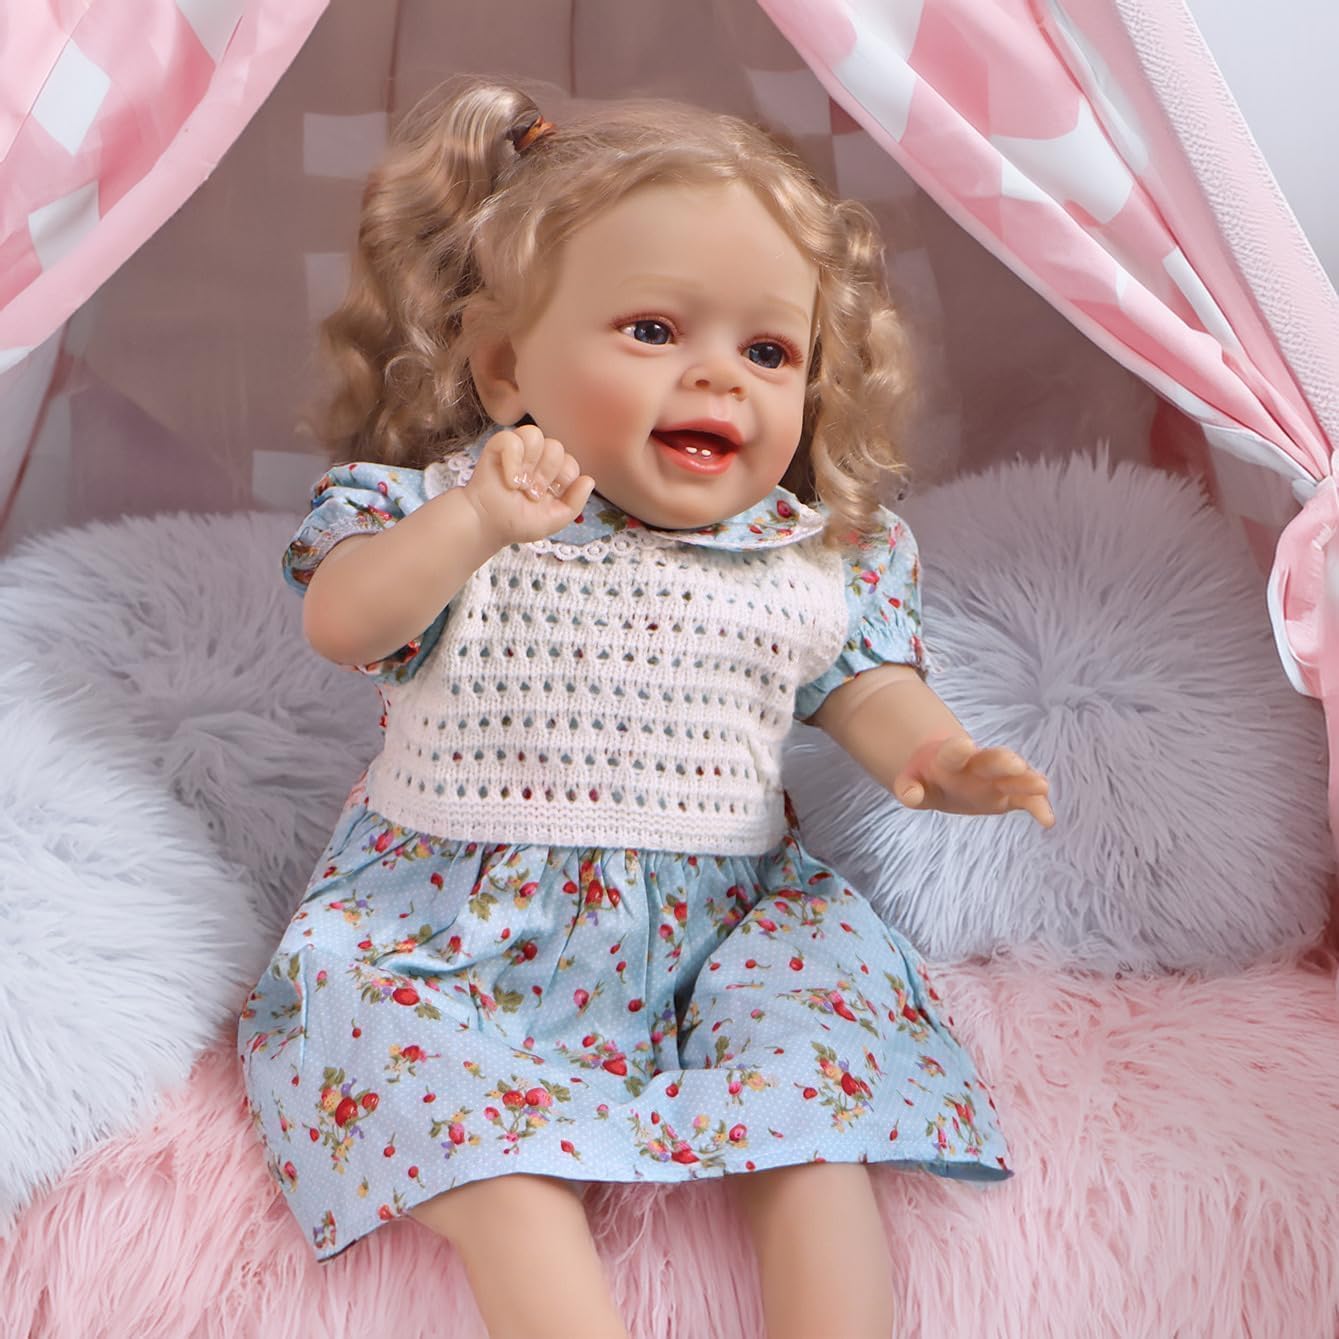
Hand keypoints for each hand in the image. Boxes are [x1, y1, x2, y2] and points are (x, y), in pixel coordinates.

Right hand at [462, 424, 595, 545]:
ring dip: (528, 465)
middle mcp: (538, 458)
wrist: (488, 524)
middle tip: (530, 493)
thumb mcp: (554, 520)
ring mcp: (519, 450)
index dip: (561, 481)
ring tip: (519, 484)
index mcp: (554, 473)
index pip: (571, 463)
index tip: (546, 497)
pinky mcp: (498, 445)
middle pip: (556, 447)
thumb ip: (575, 502)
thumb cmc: (517, 522)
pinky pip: (512, 438)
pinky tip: (508, 478)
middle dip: (544, 475)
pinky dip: (512, 460)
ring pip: (535, 435)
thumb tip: (589, 479)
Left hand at [893, 735, 1054, 827]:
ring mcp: (994, 779)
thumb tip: (910, 796)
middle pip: (990, 760)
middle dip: (1001, 761)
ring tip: (1041, 785)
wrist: (942, 774)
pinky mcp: (1007, 794)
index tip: (966, 744)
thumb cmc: (924, 779)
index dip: (958, 748)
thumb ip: (909, 789)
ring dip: (1026, 780)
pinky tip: (1047, 820)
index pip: (953, 752)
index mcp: (948, 759)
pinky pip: (1026, 799)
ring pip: (1013, 776)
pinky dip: (1037, 806)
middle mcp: (976, 765)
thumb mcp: (911, 784)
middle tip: (1015, 763)